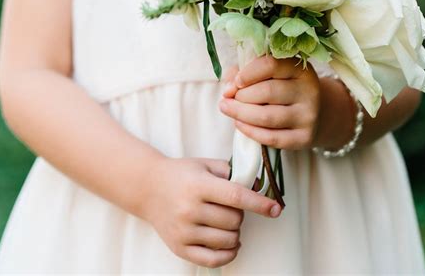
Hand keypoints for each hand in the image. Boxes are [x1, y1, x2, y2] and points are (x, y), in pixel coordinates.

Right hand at [144, 155, 281, 267]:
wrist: (148, 187)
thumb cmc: (182, 174)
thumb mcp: (205, 164)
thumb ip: (232, 172)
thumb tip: (259, 184)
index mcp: (198, 185)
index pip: (235, 196)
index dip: (259, 203)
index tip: (276, 208)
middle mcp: (189, 209)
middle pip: (234, 220)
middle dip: (240, 214)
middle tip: (231, 206)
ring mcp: (184, 231)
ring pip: (227, 240)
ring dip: (235, 232)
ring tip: (226, 221)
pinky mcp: (180, 248)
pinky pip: (213, 260)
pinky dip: (228, 253)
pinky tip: (230, 243)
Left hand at [219, 55, 320, 149]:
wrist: (313, 113)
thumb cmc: (282, 87)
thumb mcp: (267, 73)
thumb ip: (243, 73)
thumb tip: (228, 90)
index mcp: (300, 69)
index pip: (271, 65)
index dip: (248, 73)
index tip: (236, 82)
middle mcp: (308, 90)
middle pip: (267, 92)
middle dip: (241, 96)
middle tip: (228, 98)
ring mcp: (308, 115)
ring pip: (267, 116)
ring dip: (240, 113)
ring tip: (227, 109)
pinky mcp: (304, 137)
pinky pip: (271, 137)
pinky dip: (250, 131)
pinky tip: (239, 123)